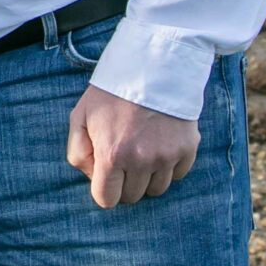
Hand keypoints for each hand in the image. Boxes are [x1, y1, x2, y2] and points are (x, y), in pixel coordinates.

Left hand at [66, 86, 197, 208]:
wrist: (152, 66)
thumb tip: (93, 177)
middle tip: (125, 158)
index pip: (107, 200)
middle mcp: (141, 160)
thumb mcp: (80, 117)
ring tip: (143, 150)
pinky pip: (178, 175)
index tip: (107, 176)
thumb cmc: (111, 93)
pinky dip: (169, 166)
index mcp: (112, 155)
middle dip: (125, 183)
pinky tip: (161, 145)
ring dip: (148, 177)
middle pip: (133, 197)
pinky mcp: (188, 148)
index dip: (105, 190)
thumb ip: (78, 153)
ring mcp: (167, 156)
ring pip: (157, 190)